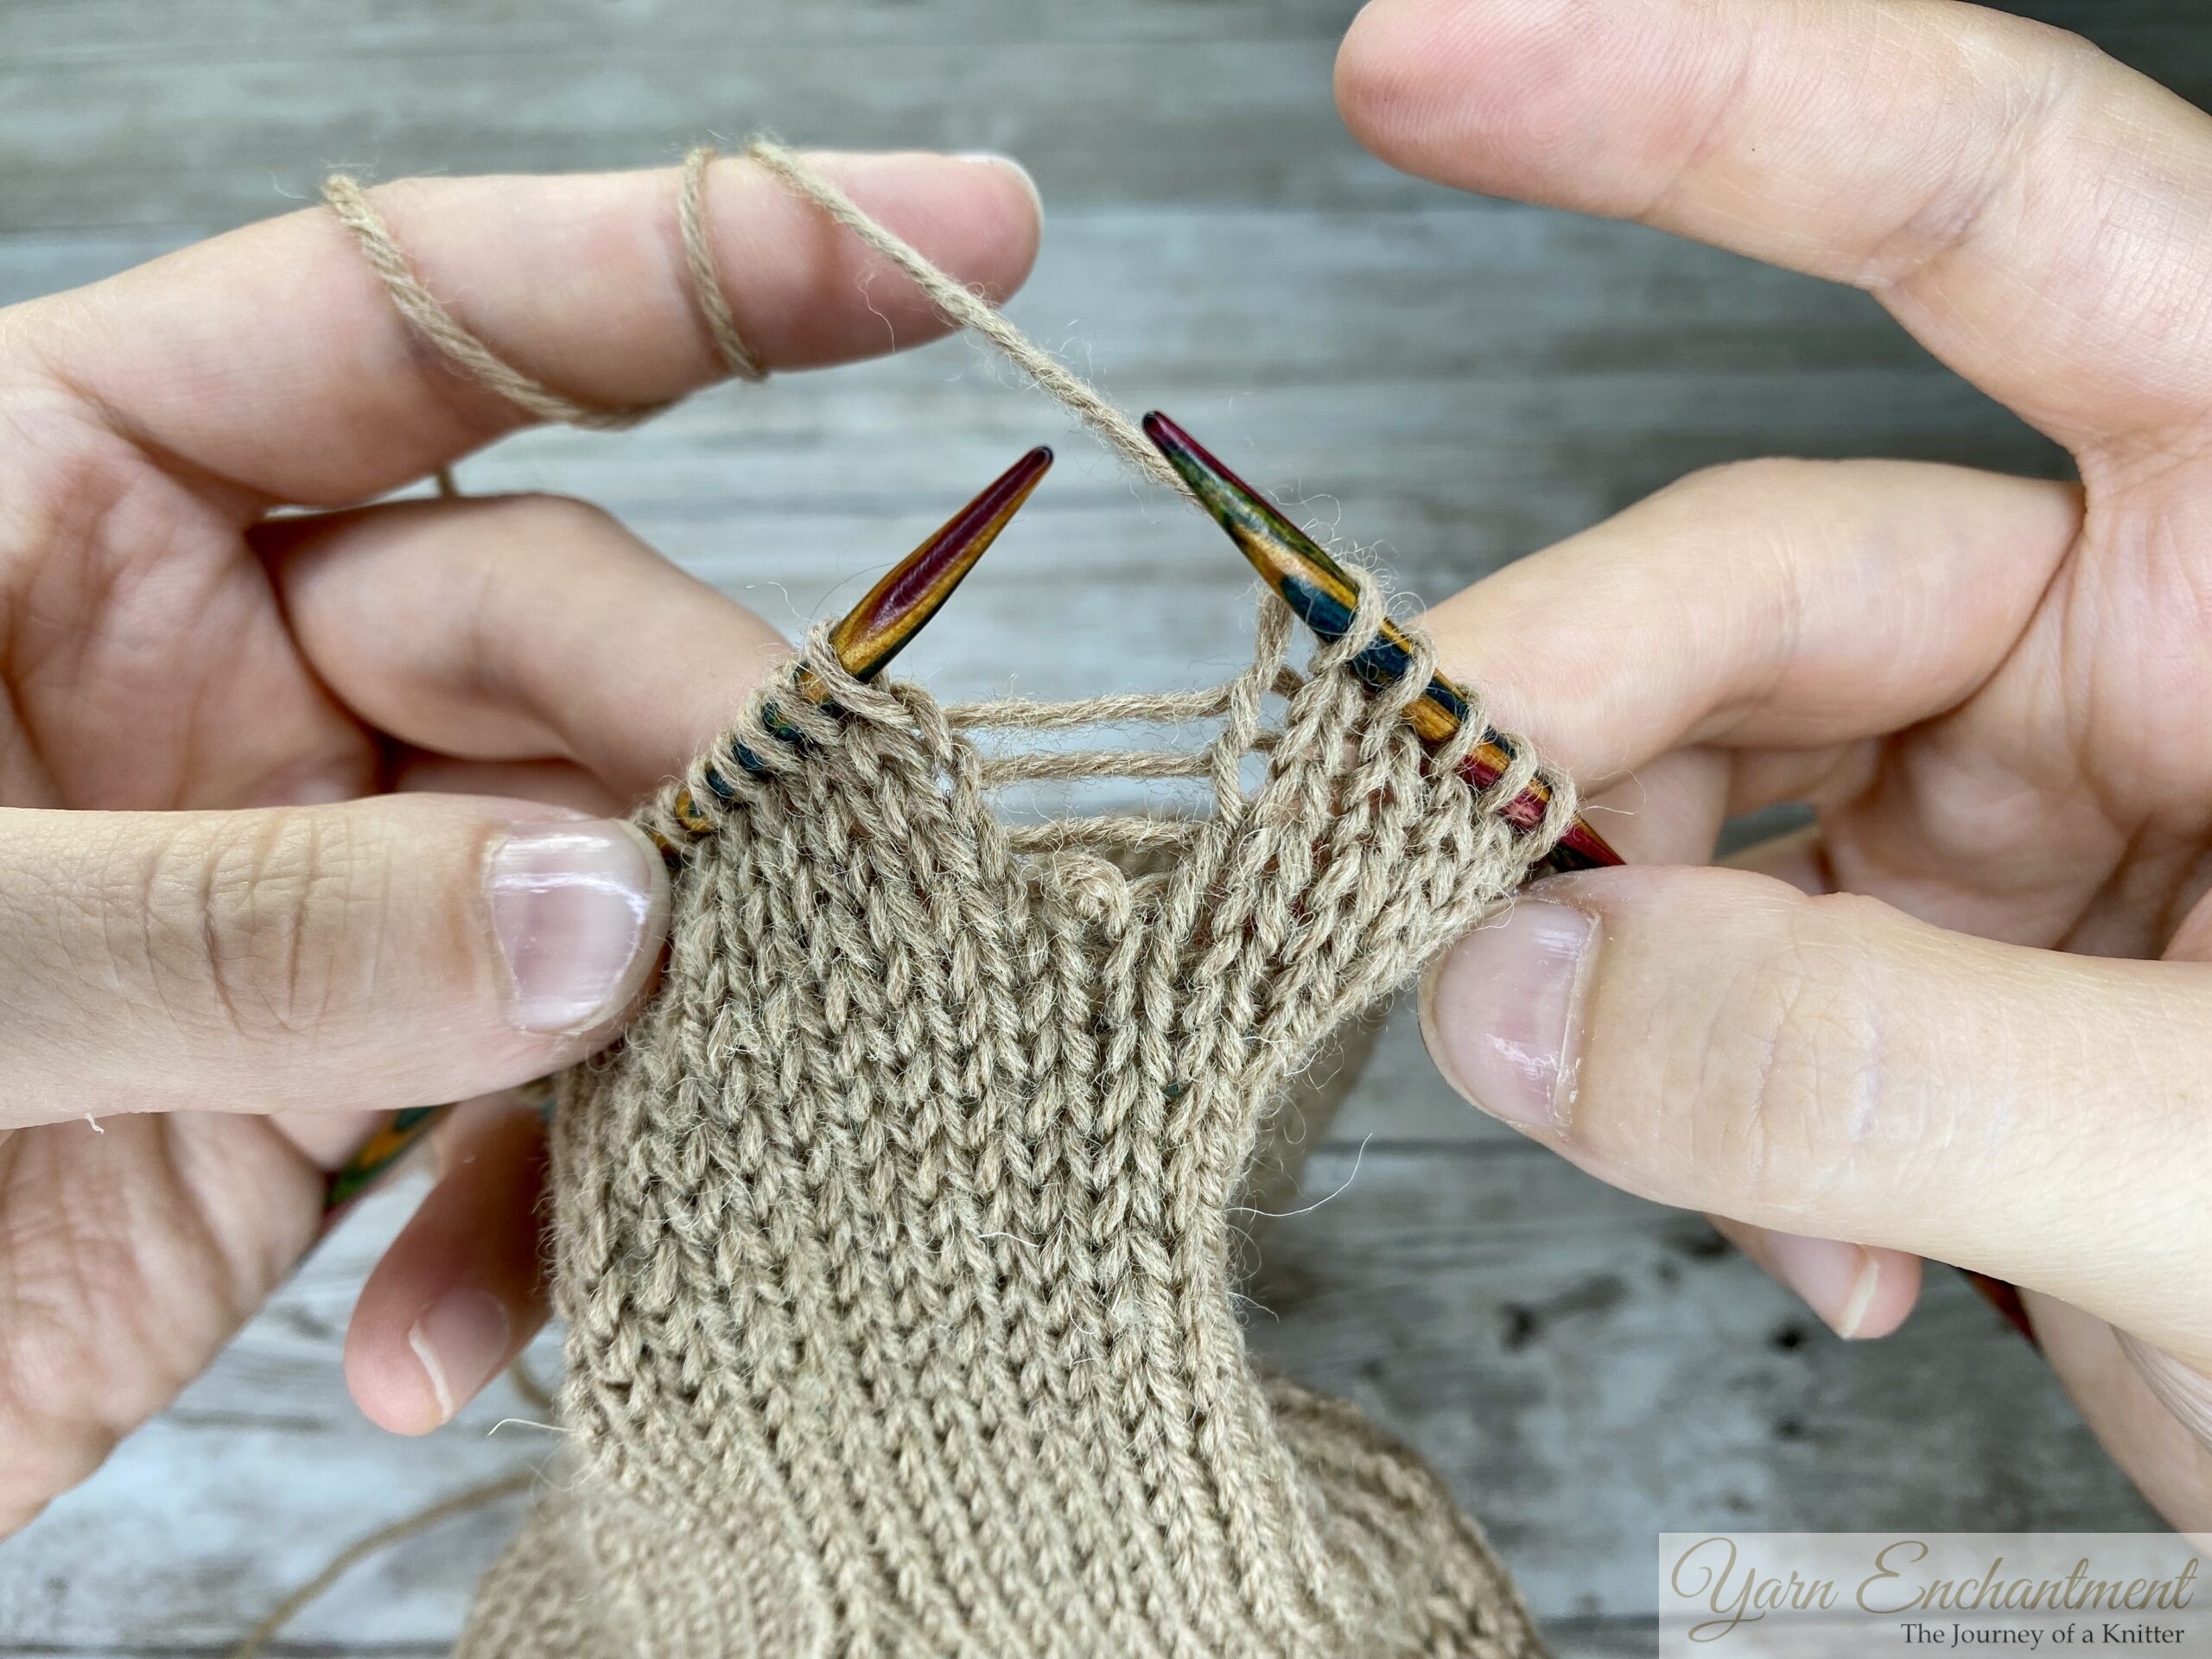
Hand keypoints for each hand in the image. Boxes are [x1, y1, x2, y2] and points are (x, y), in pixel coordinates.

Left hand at [0, 148, 1038, 1534]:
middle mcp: (209, 659)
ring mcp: (291, 875)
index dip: (707, 260)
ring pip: (590, 873)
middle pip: (561, 629)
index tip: (965, 234)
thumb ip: (238, 919)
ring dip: (650, 1018)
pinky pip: (529, 1103)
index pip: (423, 314)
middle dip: (695, 749)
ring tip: (669, 1143)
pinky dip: (542, 1214)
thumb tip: (613, 916)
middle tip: (804, 884)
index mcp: (59, 491)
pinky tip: (453, 1332)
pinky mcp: (323, 1089)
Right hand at [1337, 0, 2211, 1521]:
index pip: (1984, 205)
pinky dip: (1699, 1111)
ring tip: (1658, 1134)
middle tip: (1395, 870)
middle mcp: (2147, 629)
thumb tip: (1505, 993)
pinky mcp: (1963, 973)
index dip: (1692, 104)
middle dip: (1554, 729)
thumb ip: (1889, 1066)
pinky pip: (1727, 979)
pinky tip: (1811, 1240)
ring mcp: (2041, 806)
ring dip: (1620, 962)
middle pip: (1750, 580)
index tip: (1413, 68)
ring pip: (1694, 790)